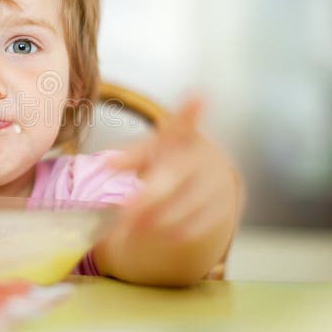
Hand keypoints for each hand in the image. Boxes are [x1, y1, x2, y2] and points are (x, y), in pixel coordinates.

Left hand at [110, 97, 240, 248]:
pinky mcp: (224, 207)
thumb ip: (130, 156)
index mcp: (184, 135)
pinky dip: (173, 233)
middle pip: (176, 176)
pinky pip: (198, 225)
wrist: (208, 176)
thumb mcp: (150, 151)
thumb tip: (106, 164)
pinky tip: (154, 234)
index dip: (191, 110)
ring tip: (129, 229)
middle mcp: (204, 155)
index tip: (197, 96)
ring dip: (156, 220)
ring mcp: (218, 182)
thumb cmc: (169, 159)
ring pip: (186, 205)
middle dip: (149, 196)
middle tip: (123, 210)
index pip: (186, 121)